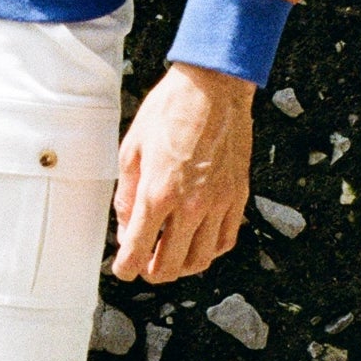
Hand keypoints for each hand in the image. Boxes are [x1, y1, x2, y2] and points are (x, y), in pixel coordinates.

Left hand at [111, 62, 253, 282]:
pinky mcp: (238, 196)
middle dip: (152, 272)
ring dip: (182, 267)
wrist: (213, 88)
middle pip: (171, 264)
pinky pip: (226, 240)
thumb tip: (127, 226)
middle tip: (143, 267)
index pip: (139, 249)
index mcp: (159, 193)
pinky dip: (210, 250)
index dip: (126, 267)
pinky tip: (198, 244)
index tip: (122, 269)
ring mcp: (219, 203)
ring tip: (169, 260)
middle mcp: (192, 205)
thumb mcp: (132, 150)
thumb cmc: (170, 111)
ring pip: (202, 259)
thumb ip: (128, 195)